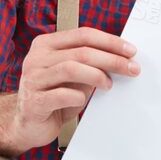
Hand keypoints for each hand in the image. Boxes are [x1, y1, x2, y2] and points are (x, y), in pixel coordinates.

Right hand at [11, 27, 139, 150]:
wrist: (28, 125)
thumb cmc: (54, 97)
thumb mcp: (72, 76)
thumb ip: (89, 64)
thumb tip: (121, 59)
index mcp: (46, 44)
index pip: (83, 34)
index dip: (109, 41)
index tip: (130, 50)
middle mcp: (36, 58)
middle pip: (81, 51)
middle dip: (112, 59)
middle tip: (132, 68)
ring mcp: (33, 79)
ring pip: (71, 68)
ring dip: (97, 76)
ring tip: (109, 84)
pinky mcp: (34, 101)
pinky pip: (63, 95)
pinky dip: (79, 97)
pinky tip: (83, 101)